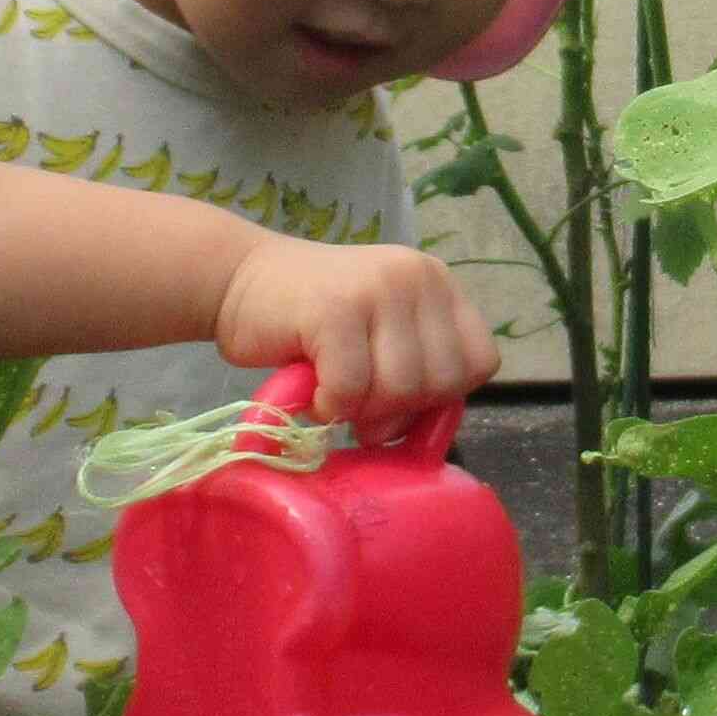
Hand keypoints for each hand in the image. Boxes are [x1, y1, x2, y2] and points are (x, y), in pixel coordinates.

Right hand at [217, 236, 497, 428]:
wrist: (236, 280)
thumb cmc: (309, 320)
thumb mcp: (379, 337)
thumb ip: (413, 372)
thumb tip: (424, 437)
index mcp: (437, 284)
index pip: (480, 362)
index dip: (442, 395)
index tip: (398, 396)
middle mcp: (417, 277)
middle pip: (442, 383)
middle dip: (399, 409)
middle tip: (358, 400)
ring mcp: (378, 288)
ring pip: (401, 389)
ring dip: (362, 410)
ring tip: (332, 391)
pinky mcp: (336, 308)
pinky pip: (352, 390)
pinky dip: (329, 406)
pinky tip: (312, 390)